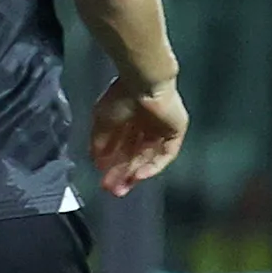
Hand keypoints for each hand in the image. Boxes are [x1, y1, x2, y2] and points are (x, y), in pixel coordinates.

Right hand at [89, 76, 187, 193]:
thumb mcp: (102, 121)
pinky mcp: (175, 132)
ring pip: (148, 157)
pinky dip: (153, 166)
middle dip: (122, 173)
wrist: (144, 83)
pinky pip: (166, 154)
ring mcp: (161, 129)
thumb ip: (99, 142)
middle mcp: (145, 125)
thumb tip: (96, 161)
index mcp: (129, 118)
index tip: (102, 179)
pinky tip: (138, 176)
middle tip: (112, 189)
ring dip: (135, 173)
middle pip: (135, 155)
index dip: (112, 165)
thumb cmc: (121, 97)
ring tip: (122, 188)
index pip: (121, 147)